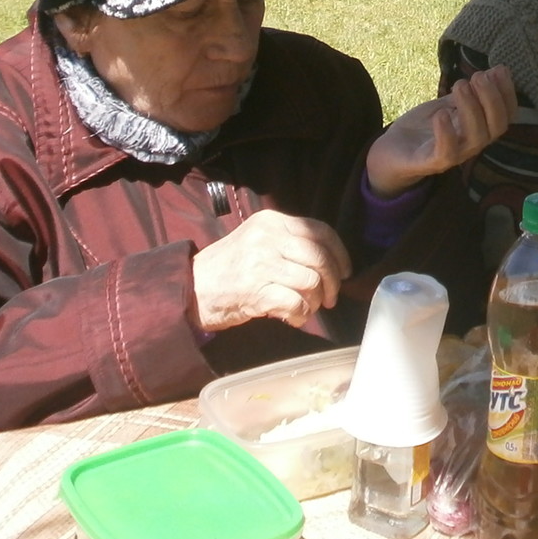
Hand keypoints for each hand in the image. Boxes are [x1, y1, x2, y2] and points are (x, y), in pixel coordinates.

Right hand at [191, 209, 350, 332]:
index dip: (339, 254)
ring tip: (308, 308)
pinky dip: (300, 314)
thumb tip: (332, 261)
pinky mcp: (255, 290)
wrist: (191, 288)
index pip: (320, 231)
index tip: (346, 271)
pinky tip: (293, 317)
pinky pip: (295, 303)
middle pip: (319, 258)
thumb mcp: (259, 240)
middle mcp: (267, 237)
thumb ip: (290, 243)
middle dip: (333, 282)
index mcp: (271, 221)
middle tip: (331, 298)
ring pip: (311, 282)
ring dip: (315, 301)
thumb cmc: (230, 267)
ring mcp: (261, 263)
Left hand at [365, 66, 517, 196]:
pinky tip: (441, 113)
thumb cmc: (423, 128)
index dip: (508, 93)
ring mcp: (454, 155)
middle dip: (492, 98)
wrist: (391, 153)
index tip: (499, 70)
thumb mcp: (446, 104)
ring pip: (476, 138)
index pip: (506, 115)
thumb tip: (495, 70)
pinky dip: (447, 133)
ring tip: (460, 85)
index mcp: (479, 128)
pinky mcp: (431, 163)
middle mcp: (472, 143)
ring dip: (472, 108)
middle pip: (497, 126)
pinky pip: (446, 153)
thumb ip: (469, 92)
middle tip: (478, 76)